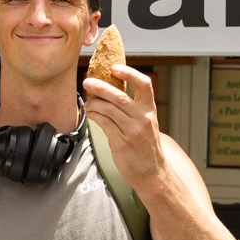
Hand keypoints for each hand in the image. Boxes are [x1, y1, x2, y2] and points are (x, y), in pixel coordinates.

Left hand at [83, 66, 167, 189]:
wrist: (152, 171)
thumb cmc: (145, 145)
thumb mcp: (145, 122)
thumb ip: (133, 107)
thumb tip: (110, 89)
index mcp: (149, 109)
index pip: (144, 84)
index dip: (129, 73)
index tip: (114, 67)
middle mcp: (143, 118)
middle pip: (120, 95)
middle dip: (101, 86)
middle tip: (88, 81)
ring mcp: (132, 131)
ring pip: (109, 109)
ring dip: (94, 103)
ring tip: (88, 102)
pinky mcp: (121, 142)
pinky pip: (104, 123)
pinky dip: (94, 116)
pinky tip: (90, 113)